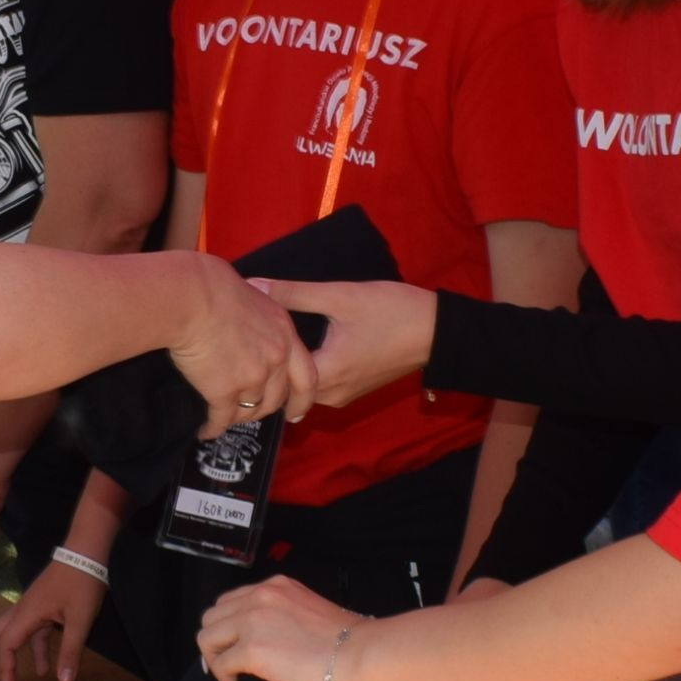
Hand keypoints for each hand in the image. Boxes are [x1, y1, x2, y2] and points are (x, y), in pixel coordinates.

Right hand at [0, 557, 103, 680]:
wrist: (86, 551)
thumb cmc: (82, 583)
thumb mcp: (80, 620)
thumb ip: (71, 651)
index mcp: (26, 614)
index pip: (6, 644)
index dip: (5, 667)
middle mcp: (22, 610)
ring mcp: (31, 607)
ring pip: (10, 634)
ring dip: (6, 656)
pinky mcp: (42, 606)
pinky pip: (30, 632)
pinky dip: (32, 650)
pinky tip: (42, 668)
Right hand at [167, 259, 316, 440]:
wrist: (193, 297)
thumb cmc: (214, 288)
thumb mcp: (254, 298)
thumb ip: (260, 321)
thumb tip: (248, 326)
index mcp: (285, 335)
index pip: (306, 376)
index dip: (303, 398)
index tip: (297, 412)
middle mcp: (275, 359)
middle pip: (277, 398)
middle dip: (265, 411)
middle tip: (253, 416)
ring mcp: (252, 378)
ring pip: (250, 411)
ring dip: (237, 418)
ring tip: (225, 420)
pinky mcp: (224, 391)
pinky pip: (222, 418)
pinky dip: (214, 428)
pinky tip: (207, 431)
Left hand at [198, 572, 360, 680]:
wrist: (362, 653)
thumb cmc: (348, 641)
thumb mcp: (308, 611)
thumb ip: (281, 615)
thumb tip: (264, 639)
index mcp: (275, 586)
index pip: (232, 601)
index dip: (228, 626)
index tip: (235, 644)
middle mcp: (259, 596)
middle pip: (212, 616)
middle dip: (217, 641)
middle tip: (230, 662)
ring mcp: (253, 621)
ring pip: (207, 638)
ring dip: (215, 658)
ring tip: (233, 674)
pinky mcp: (252, 649)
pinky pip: (220, 664)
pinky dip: (224, 678)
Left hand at [249, 275, 436, 407]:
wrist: (438, 331)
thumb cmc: (392, 312)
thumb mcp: (340, 296)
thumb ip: (294, 293)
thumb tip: (254, 284)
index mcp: (325, 375)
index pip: (274, 373)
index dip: (257, 350)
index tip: (242, 330)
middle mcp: (330, 395)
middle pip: (285, 383)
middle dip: (269, 359)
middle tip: (248, 333)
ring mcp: (343, 395)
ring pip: (302, 384)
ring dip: (288, 363)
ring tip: (268, 337)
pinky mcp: (353, 389)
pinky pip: (319, 382)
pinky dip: (306, 365)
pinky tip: (298, 343)